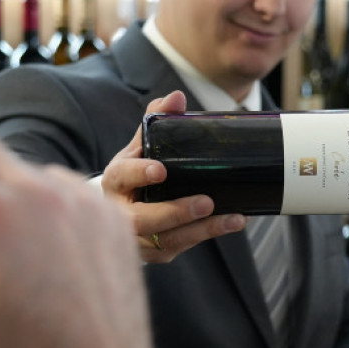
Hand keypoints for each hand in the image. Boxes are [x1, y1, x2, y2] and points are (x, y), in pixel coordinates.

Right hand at [101, 90, 246, 262]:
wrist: (124, 209)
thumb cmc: (136, 173)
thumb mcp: (142, 146)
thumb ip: (157, 120)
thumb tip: (177, 96)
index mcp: (116, 181)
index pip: (122, 176)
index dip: (139, 174)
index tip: (161, 170)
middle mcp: (122, 213)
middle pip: (142, 220)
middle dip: (175, 212)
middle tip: (206, 202)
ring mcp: (139, 238)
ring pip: (167, 239)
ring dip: (202, 230)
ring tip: (232, 218)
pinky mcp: (158, 251)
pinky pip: (183, 246)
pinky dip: (208, 235)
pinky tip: (232, 222)